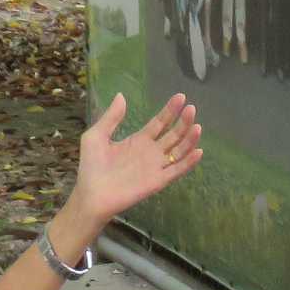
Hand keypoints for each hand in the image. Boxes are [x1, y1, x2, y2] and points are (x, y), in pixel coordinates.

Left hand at [65, 93, 202, 228]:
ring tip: (197, 126)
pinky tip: (198, 151)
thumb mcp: (96, 136)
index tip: (181, 97)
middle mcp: (150, 152)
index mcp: (138, 140)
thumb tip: (121, 96)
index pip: (160, 123)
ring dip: (189, 139)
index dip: (170, 110)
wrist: (91, 194)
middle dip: (183, 121)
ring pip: (179, 151)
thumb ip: (111, 117)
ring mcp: (155, 167)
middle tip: (191, 108)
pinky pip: (176, 171)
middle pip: (173, 134)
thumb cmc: (91, 167)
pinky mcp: (157, 181)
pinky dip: (189, 163)